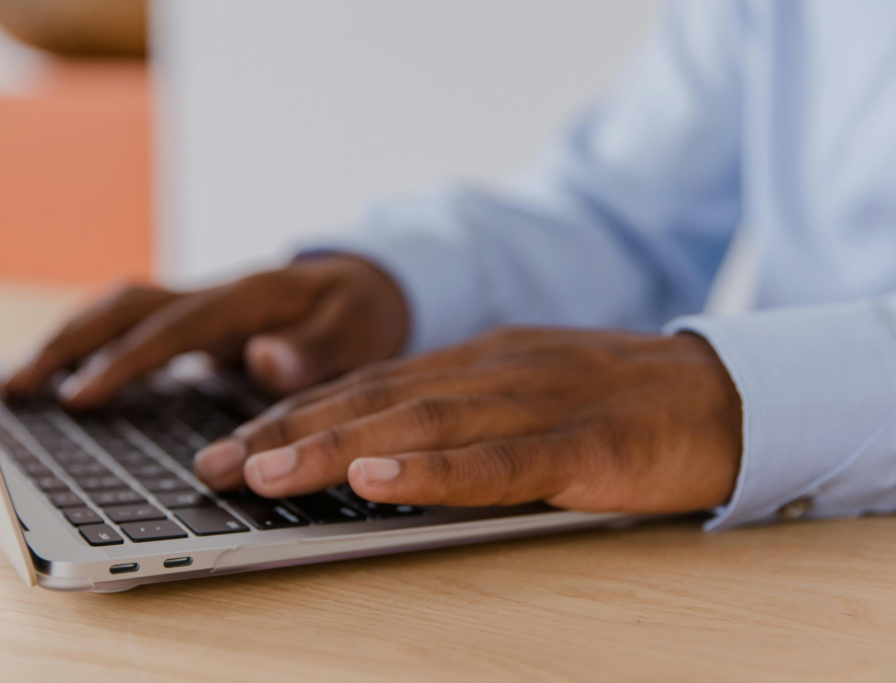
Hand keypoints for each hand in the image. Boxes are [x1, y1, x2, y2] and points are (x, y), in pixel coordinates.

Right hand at [2, 256, 408, 407]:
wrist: (367, 287)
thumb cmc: (364, 316)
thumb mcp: (360, 336)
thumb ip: (316, 352)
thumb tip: (262, 358)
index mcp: (251, 298)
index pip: (175, 327)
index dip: (126, 361)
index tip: (79, 396)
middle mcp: (217, 294)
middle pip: (129, 306)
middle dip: (71, 343)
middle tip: (19, 388)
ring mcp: (204, 305)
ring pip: (122, 308)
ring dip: (70, 338)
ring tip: (22, 381)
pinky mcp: (199, 322)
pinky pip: (135, 324)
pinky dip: (94, 342)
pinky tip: (68, 371)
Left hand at [194, 328, 741, 513]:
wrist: (723, 393)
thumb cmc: (611, 405)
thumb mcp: (518, 397)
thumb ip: (455, 416)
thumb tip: (376, 449)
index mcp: (471, 363)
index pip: (364, 387)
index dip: (290, 416)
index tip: (229, 447)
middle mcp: (489, 372)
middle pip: (372, 401)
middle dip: (286, 433)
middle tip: (214, 467)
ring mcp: (535, 403)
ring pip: (421, 423)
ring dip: (336, 448)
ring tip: (266, 473)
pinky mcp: (584, 446)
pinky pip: (502, 461)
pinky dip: (436, 471)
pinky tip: (381, 480)